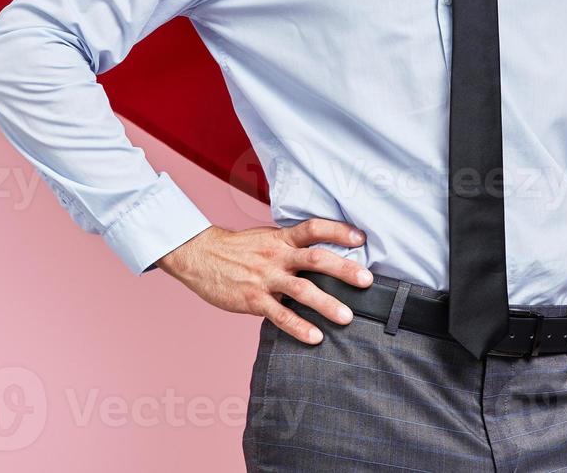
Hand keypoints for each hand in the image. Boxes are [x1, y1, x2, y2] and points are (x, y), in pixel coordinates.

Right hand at [154, 219, 372, 344]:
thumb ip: (291, 245)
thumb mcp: (266, 238)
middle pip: (315, 259)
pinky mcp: (253, 299)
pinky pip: (280, 315)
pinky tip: (315, 337)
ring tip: (348, 317)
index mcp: (281, 238)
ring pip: (301, 290)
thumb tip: (322, 252)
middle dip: (343, 269)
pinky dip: (298, 327)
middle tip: (367, 280)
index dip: (338, 230)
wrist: (200, 256)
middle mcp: (276, 256)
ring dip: (327, 304)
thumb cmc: (238, 249)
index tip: (361, 238)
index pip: (314, 228)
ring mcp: (265, 278)